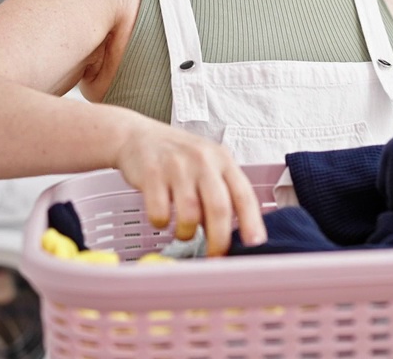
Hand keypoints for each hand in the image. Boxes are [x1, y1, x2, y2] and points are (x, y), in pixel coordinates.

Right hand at [114, 121, 265, 255]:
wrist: (137, 136)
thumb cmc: (177, 157)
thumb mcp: (206, 165)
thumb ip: (221, 193)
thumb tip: (232, 234)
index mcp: (223, 160)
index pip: (244, 194)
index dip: (251, 222)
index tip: (255, 244)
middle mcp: (203, 160)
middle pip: (219, 208)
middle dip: (219, 240)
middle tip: (215, 256)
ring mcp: (177, 166)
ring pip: (190, 214)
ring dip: (187, 233)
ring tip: (183, 232)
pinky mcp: (152, 173)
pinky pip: (160, 212)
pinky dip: (161, 223)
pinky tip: (160, 217)